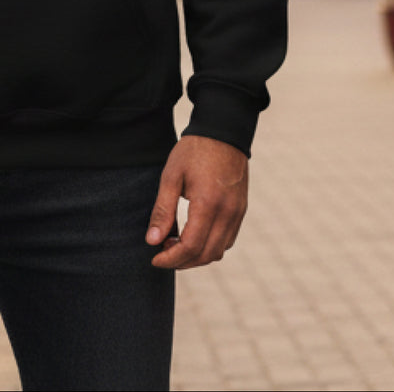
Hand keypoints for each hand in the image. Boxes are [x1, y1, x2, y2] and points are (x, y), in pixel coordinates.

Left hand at [145, 135, 248, 269]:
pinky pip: (227, 240)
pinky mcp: (241, 211)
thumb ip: (162, 210)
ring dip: (196, 256)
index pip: (190, 246)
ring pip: (218, 251)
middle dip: (182, 261)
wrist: (223, 132)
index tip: (154, 258)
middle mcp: (228, 213)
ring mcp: (237, 213)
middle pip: (206, 254)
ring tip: (174, 243)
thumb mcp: (171, 176)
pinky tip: (192, 235)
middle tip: (162, 252)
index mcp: (208, 204)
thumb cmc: (193, 151)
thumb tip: (152, 240)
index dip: (171, 259)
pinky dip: (209, 246)